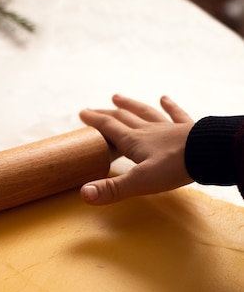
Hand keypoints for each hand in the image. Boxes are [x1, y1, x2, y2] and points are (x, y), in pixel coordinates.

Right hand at [79, 94, 194, 204]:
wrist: (209, 154)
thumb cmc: (174, 168)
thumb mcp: (138, 182)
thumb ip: (111, 189)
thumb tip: (84, 193)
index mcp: (133, 142)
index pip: (109, 128)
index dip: (94, 121)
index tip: (82, 113)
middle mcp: (148, 131)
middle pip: (123, 118)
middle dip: (106, 114)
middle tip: (93, 109)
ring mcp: (168, 127)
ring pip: (145, 112)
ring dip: (130, 105)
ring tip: (119, 97)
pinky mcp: (188, 128)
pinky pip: (176, 114)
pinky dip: (169, 106)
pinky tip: (165, 98)